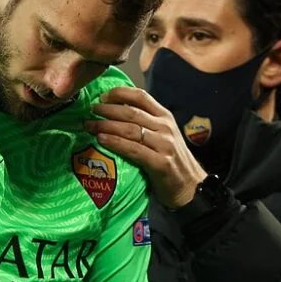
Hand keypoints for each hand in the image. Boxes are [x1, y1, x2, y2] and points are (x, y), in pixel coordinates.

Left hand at [83, 86, 207, 208]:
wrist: (191, 187)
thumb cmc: (171, 161)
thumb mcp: (162, 136)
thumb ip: (145, 123)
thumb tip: (114, 112)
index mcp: (165, 117)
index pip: (141, 96)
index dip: (119, 94)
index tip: (102, 97)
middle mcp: (165, 127)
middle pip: (131, 112)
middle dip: (107, 110)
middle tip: (90, 111)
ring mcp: (164, 145)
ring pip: (130, 129)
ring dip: (105, 125)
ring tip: (89, 126)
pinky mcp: (161, 163)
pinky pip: (133, 149)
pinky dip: (115, 142)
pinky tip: (101, 139)